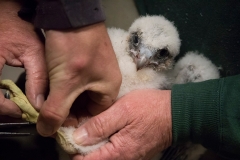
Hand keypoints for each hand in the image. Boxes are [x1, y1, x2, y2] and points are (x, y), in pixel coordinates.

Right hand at [0, 0, 46, 116]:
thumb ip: (38, 78)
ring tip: (12, 108)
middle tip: (15, 113)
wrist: (6, 11)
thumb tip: (38, 104)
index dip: (6, 109)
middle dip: (0, 110)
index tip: (21, 111)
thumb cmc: (19, 27)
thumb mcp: (33, 52)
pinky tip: (4, 97)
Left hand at [37, 22, 121, 135]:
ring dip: (62, 98)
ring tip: (47, 101)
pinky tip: (51, 88)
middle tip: (48, 114)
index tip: (54, 126)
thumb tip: (46, 132)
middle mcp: (105, 82)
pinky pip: (75, 82)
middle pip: (85, 105)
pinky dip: (63, 87)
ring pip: (78, 93)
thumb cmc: (75, 48)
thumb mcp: (65, 83)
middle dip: (66, 110)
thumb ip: (55, 110)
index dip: (74, 123)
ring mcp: (95, 71)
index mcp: (110, 89)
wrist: (72, 14)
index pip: (93, 116)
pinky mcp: (85, 63)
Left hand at [71, 89, 171, 159]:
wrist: (175, 113)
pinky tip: (99, 131)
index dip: (72, 152)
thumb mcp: (123, 111)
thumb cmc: (149, 109)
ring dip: (90, 147)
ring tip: (84, 130)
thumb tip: (77, 138)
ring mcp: (129, 157)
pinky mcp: (133, 151)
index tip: (66, 137)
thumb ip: (100, 125)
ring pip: (102, 157)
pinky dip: (102, 144)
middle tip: (73, 130)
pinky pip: (112, 153)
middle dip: (80, 149)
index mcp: (118, 152)